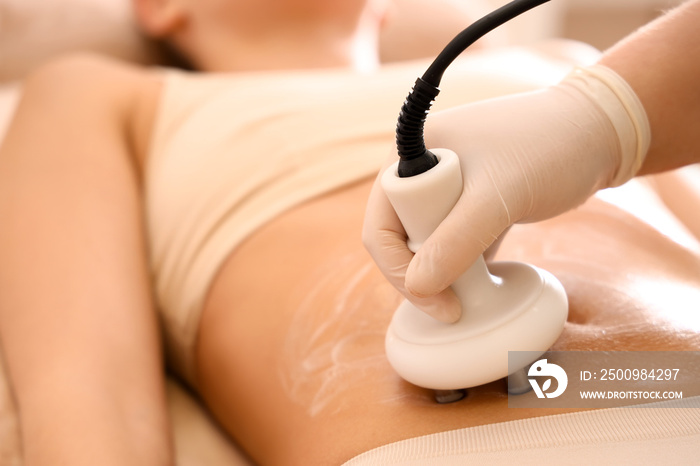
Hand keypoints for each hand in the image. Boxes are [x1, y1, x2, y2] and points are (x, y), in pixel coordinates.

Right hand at [363, 65, 649, 321]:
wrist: (601, 131)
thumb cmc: (549, 149)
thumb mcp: (499, 197)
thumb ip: (455, 241)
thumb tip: (418, 286)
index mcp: (411, 154)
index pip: (380, 224)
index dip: (399, 269)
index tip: (437, 303)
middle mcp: (420, 169)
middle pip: (398, 237)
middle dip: (422, 271)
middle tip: (456, 300)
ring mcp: (445, 185)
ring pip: (425, 242)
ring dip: (444, 271)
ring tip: (471, 293)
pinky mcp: (469, 200)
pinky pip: (450, 239)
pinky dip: (462, 263)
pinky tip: (482, 279)